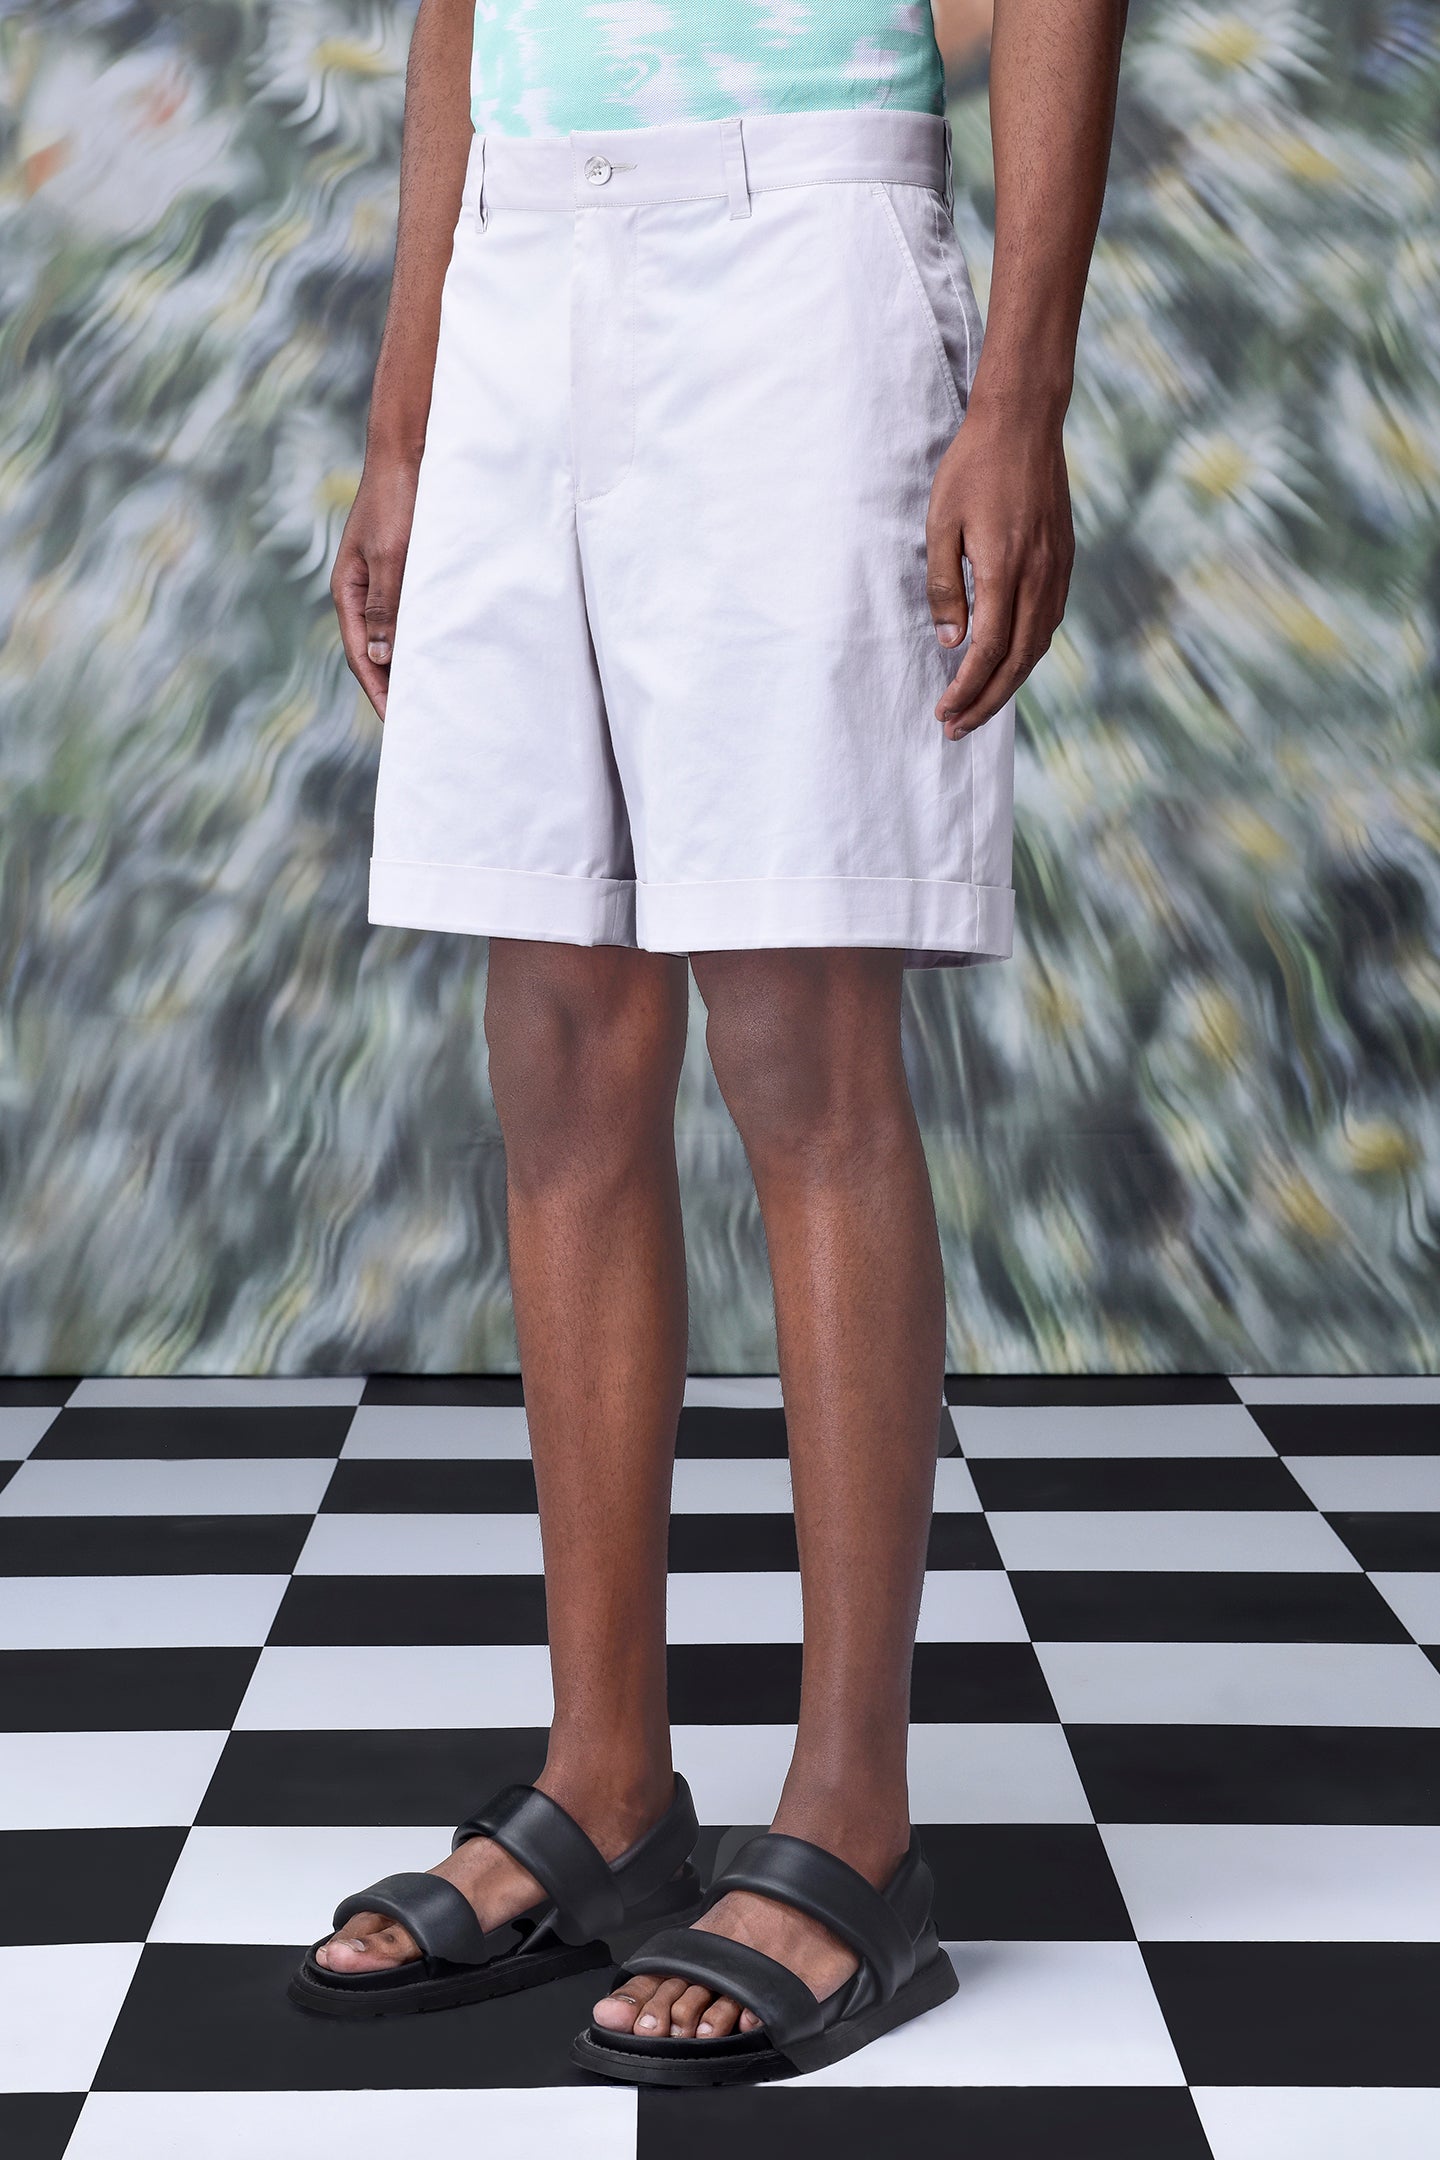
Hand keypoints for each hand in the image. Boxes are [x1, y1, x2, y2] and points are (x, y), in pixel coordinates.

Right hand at [330, 449, 422, 719]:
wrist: (409, 453)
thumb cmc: (398, 502)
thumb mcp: (391, 556)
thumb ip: (387, 606)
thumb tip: (382, 658)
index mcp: (349, 592)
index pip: (362, 656)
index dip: (378, 692)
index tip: (398, 723)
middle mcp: (362, 592)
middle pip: (376, 652)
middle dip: (393, 686)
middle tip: (420, 720)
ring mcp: (382, 581)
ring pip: (394, 635)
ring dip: (409, 664)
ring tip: (434, 695)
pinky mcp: (403, 570)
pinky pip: (410, 614)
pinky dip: (422, 637)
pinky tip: (443, 651)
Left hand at [925, 395, 1073, 739]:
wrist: (1024, 421)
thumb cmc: (973, 467)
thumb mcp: (941, 524)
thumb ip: (945, 587)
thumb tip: (952, 642)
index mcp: (1006, 570)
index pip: (988, 650)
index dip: (966, 689)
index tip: (944, 712)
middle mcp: (1039, 577)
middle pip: (1017, 661)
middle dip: (987, 701)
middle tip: (958, 728)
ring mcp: (1057, 570)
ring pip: (1038, 646)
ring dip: (1009, 683)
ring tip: (980, 705)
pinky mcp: (1064, 561)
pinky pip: (1049, 622)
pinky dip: (1028, 653)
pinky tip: (1008, 663)